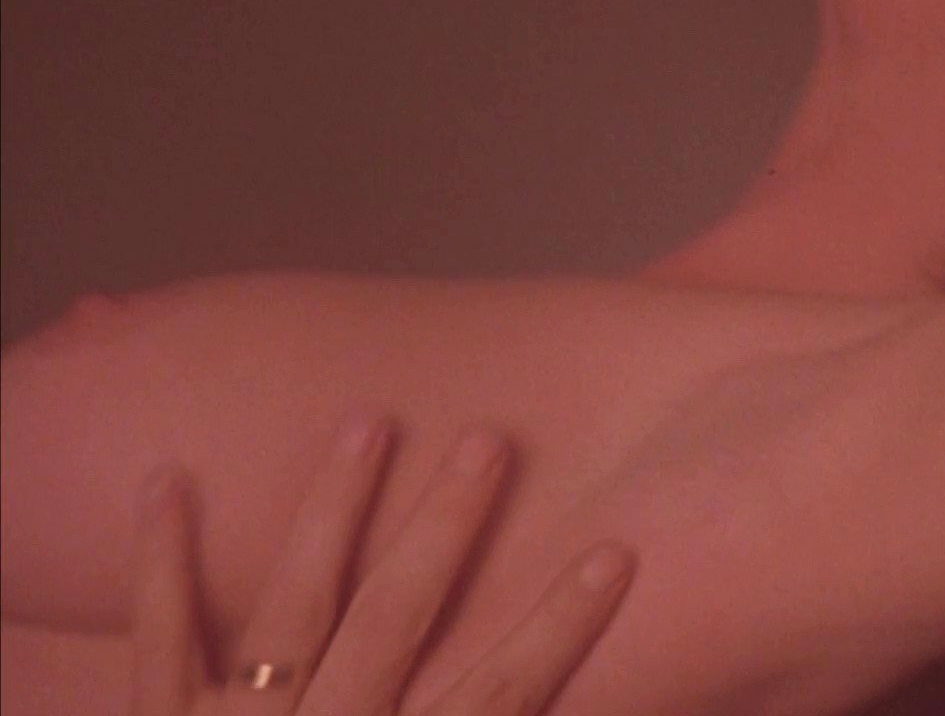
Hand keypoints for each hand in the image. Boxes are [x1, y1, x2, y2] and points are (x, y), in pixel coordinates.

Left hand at [130, 417, 635, 715]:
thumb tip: (565, 705)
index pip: (503, 692)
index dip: (563, 623)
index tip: (615, 552)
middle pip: (396, 619)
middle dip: (446, 526)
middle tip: (486, 440)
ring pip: (294, 606)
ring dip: (334, 510)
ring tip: (368, 424)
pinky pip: (161, 638)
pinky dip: (163, 561)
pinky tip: (170, 480)